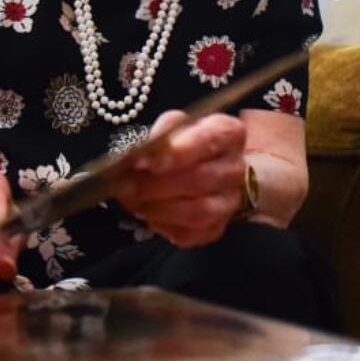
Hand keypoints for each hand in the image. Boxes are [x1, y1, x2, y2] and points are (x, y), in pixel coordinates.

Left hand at [115, 110, 246, 247]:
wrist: (208, 168)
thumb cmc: (186, 142)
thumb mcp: (173, 126)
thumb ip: (159, 135)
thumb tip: (139, 156)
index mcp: (228, 133)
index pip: (207, 140)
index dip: (176, 152)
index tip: (148, 162)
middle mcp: (235, 168)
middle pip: (199, 180)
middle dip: (156, 185)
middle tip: (124, 186)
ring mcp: (229, 201)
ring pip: (198, 212)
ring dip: (158, 209)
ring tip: (132, 202)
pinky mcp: (217, 228)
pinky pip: (190, 234)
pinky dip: (163, 226)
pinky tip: (148, 215)